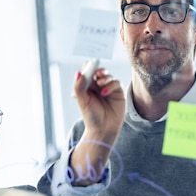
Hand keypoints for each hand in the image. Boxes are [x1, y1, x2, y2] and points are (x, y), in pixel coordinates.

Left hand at [70, 64, 125, 185]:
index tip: (88, 67)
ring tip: (100, 85)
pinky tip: (104, 93)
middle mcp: (97, 85)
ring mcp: (108, 88)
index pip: (87, 70)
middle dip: (97, 69)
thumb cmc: (91, 116)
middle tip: (96, 72)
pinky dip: (110, 85)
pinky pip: (116, 82)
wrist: (103, 129)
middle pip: (98, 70)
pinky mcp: (118, 92)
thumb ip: (79, 86)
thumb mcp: (82, 101)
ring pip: (107, 75)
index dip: (88, 67)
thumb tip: (78, 72)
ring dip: (104, 77)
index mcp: (87, 86)